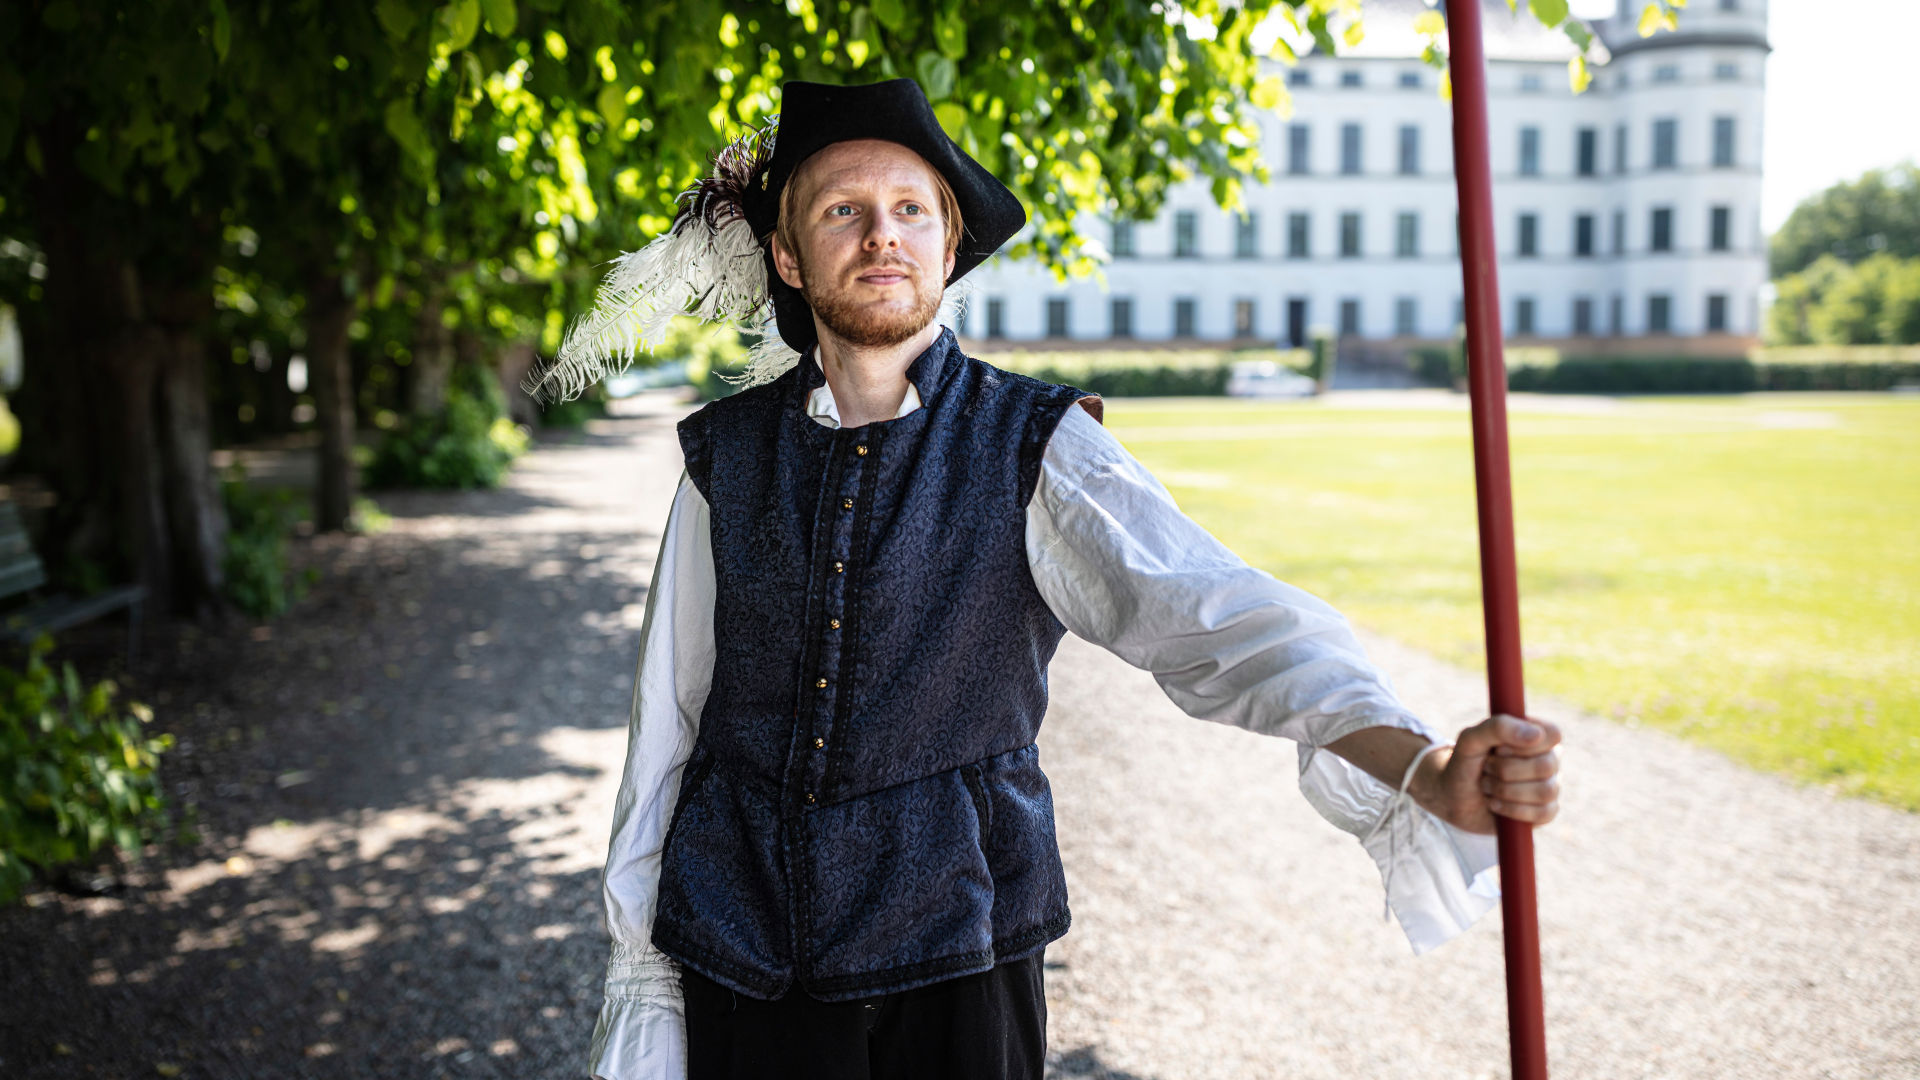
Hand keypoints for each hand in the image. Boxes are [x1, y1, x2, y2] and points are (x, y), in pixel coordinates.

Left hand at [1414, 713, 1561, 834]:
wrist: (1453, 797)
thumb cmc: (1464, 763)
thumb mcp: (1470, 740)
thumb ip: (1497, 727)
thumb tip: (1536, 735)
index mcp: (1535, 734)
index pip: (1552, 735)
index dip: (1523, 745)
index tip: (1498, 749)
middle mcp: (1548, 758)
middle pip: (1547, 765)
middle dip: (1505, 770)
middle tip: (1486, 769)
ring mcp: (1550, 785)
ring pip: (1546, 791)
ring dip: (1505, 791)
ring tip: (1488, 787)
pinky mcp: (1546, 810)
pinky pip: (1544, 813)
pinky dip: (1512, 810)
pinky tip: (1496, 805)